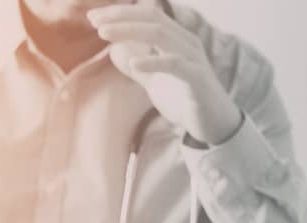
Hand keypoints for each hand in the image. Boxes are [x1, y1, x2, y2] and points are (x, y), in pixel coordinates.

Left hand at [89, 4, 242, 146]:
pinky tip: (133, 64)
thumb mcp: (155, 81)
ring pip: (161, 35)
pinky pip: (175, 64)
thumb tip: (115, 53)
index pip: (146, 16)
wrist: (213, 123)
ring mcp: (192, 58)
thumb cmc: (185, 99)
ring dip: (130, 31)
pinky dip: (153, 62)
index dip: (120, 14)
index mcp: (175, 39)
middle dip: (121, 17)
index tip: (93, 17)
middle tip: (94, 20)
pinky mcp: (196, 78)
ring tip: (104, 34)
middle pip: (151, 18)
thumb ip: (138, 67)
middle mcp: (185, 42)